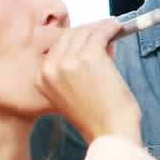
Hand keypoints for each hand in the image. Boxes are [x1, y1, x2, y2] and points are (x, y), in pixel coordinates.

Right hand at [37, 18, 141, 143]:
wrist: (111, 132)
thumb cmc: (99, 117)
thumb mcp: (75, 92)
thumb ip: (77, 68)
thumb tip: (98, 40)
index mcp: (41, 78)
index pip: (56, 47)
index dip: (75, 38)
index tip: (90, 35)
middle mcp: (50, 68)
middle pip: (68, 36)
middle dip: (88, 30)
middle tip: (105, 28)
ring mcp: (68, 62)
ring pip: (84, 32)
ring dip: (101, 27)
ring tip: (114, 26)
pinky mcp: (89, 57)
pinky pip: (99, 33)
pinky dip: (110, 28)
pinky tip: (118, 27)